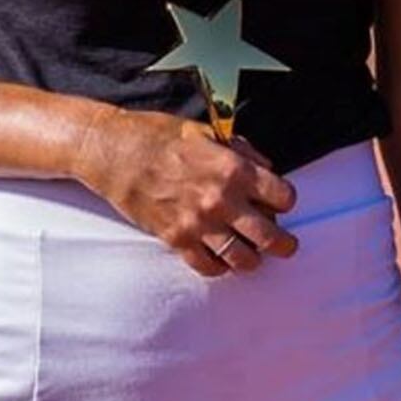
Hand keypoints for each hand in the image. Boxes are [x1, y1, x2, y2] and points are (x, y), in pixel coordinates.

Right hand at [71, 107, 298, 276]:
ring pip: (242, 258)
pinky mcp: (175, 239)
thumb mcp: (208, 132)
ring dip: (253, 260)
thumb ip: (242, 151)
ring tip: (255, 257)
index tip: (281, 203)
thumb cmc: (159, 136)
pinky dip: (218, 268)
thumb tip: (266, 168)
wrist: (114, 152)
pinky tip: (222, 261)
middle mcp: (220, 200)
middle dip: (283, 243)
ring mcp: (198, 223)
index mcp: (233, 168)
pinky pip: (207, 267)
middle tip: (287, 246)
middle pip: (269, 235)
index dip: (285, 200)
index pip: (282, 196)